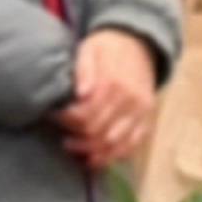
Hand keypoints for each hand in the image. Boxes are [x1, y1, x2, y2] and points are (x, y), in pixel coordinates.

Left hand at [58, 28, 158, 168]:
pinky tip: (97, 158)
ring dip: (94, 153)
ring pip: (116, 145)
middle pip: (99, 133)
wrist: (138, 43)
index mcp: (114, 84)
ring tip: (76, 150)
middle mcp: (131, 100)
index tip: (54, 117)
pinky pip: (132, 146)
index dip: (67, 121)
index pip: (86, 115)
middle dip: (78, 140)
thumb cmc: (107, 47)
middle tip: (64, 138)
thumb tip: (81, 94)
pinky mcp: (147, 119)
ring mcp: (141, 112)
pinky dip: (114, 156)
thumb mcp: (90, 49)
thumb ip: (84, 71)